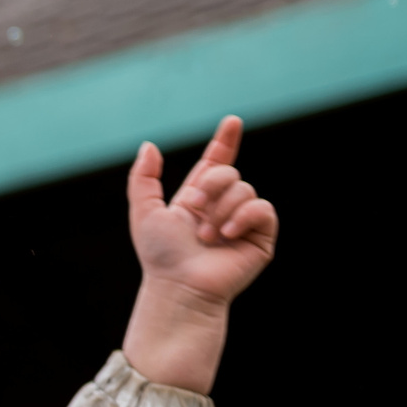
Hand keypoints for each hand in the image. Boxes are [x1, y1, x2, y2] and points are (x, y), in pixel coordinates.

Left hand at [120, 116, 276, 394]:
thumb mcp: (144, 212)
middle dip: (211, 185)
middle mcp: (222, 207)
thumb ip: (144, 178)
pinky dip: (243, 216)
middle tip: (194, 209)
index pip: (215, 164)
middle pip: (229, 172)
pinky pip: (262, 208)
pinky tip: (228, 233)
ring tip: (207, 236)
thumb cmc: (160, 255)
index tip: (232, 121)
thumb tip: (150, 146)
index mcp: (197, 199)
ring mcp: (243, 221)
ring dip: (221, 209)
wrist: (179, 285)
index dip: (224, 142)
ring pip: (244, 189)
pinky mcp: (261, 237)